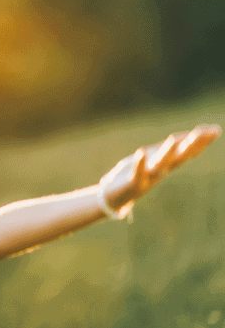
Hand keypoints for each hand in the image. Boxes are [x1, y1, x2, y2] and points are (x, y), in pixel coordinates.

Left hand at [101, 124, 221, 212]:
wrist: (113, 198)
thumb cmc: (133, 174)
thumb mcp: (150, 159)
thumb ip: (166, 149)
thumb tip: (185, 136)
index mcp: (166, 164)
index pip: (187, 151)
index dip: (201, 141)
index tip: (215, 129)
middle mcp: (161, 171)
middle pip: (180, 157)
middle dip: (193, 144)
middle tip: (208, 132)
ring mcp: (147, 178)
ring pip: (160, 165)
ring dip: (167, 153)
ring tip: (173, 139)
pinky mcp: (132, 184)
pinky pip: (136, 174)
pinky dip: (139, 164)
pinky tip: (141, 152)